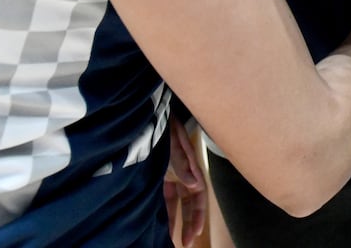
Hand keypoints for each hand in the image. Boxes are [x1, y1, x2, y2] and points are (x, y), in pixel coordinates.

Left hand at [163, 122, 207, 247]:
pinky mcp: (158, 174)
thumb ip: (183, 164)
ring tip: (171, 238)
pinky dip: (161, 209)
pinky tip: (156, 222)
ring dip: (174, 219)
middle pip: (188, 203)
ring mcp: (170, 174)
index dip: (198, 215)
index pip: (198, 196)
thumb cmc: (166, 127)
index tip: (194, 233)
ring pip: (174, 202)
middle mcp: (182, 174)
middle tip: (186, 242)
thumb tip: (195, 185)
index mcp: (190, 168)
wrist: (151, 115)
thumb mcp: (173, 145)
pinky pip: (162, 195)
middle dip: (188, 222)